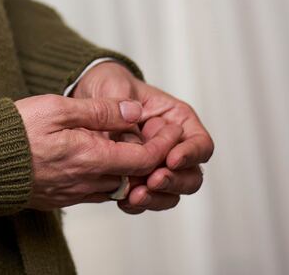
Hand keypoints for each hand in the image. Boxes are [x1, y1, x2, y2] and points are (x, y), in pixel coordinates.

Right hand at [12, 95, 182, 210]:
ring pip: (116, 185)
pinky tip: (95, 159)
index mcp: (92, 157)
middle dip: (148, 157)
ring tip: (124, 145)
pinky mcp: (61, 199)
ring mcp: (75, 193)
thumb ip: (99, 110)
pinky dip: (105, 177)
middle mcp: (88, 182)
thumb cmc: (14, 131)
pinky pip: (95, 192)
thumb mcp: (57, 108)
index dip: (162, 144)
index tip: (168, 128)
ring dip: (126, 169)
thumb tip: (134, 111)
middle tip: (151, 135)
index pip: (145, 158)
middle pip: (134, 175)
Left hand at [71, 62, 214, 213]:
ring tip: (136, 195)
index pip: (201, 144)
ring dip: (158, 197)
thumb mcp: (116, 89)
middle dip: (174, 181)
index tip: (171, 159)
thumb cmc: (109, 85)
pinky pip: (147, 198)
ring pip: (173, 192)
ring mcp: (157, 166)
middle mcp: (173, 147)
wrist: (87, 93)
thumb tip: (134, 143)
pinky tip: (124, 200)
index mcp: (177, 121)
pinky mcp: (138, 179)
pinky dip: (139, 203)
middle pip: (192, 175)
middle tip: (153, 180)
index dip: (191, 154)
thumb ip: (126, 115)